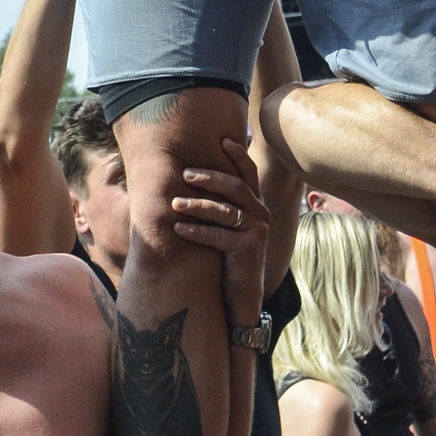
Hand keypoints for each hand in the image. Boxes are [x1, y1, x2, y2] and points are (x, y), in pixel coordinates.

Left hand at [171, 135, 270, 327]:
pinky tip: (179, 228)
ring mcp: (257, 231)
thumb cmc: (228, 257)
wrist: (241, 296)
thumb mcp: (227, 226)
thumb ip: (220, 204)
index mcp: (256, 203)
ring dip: (197, 205)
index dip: (237, 155)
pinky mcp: (248, 250)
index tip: (222, 139)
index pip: (248, 172)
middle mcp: (261, 213)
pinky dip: (197, 231)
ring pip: (225, 211)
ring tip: (175, 204)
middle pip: (236, 187)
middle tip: (185, 173)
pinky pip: (218, 236)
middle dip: (210, 177)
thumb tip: (191, 176)